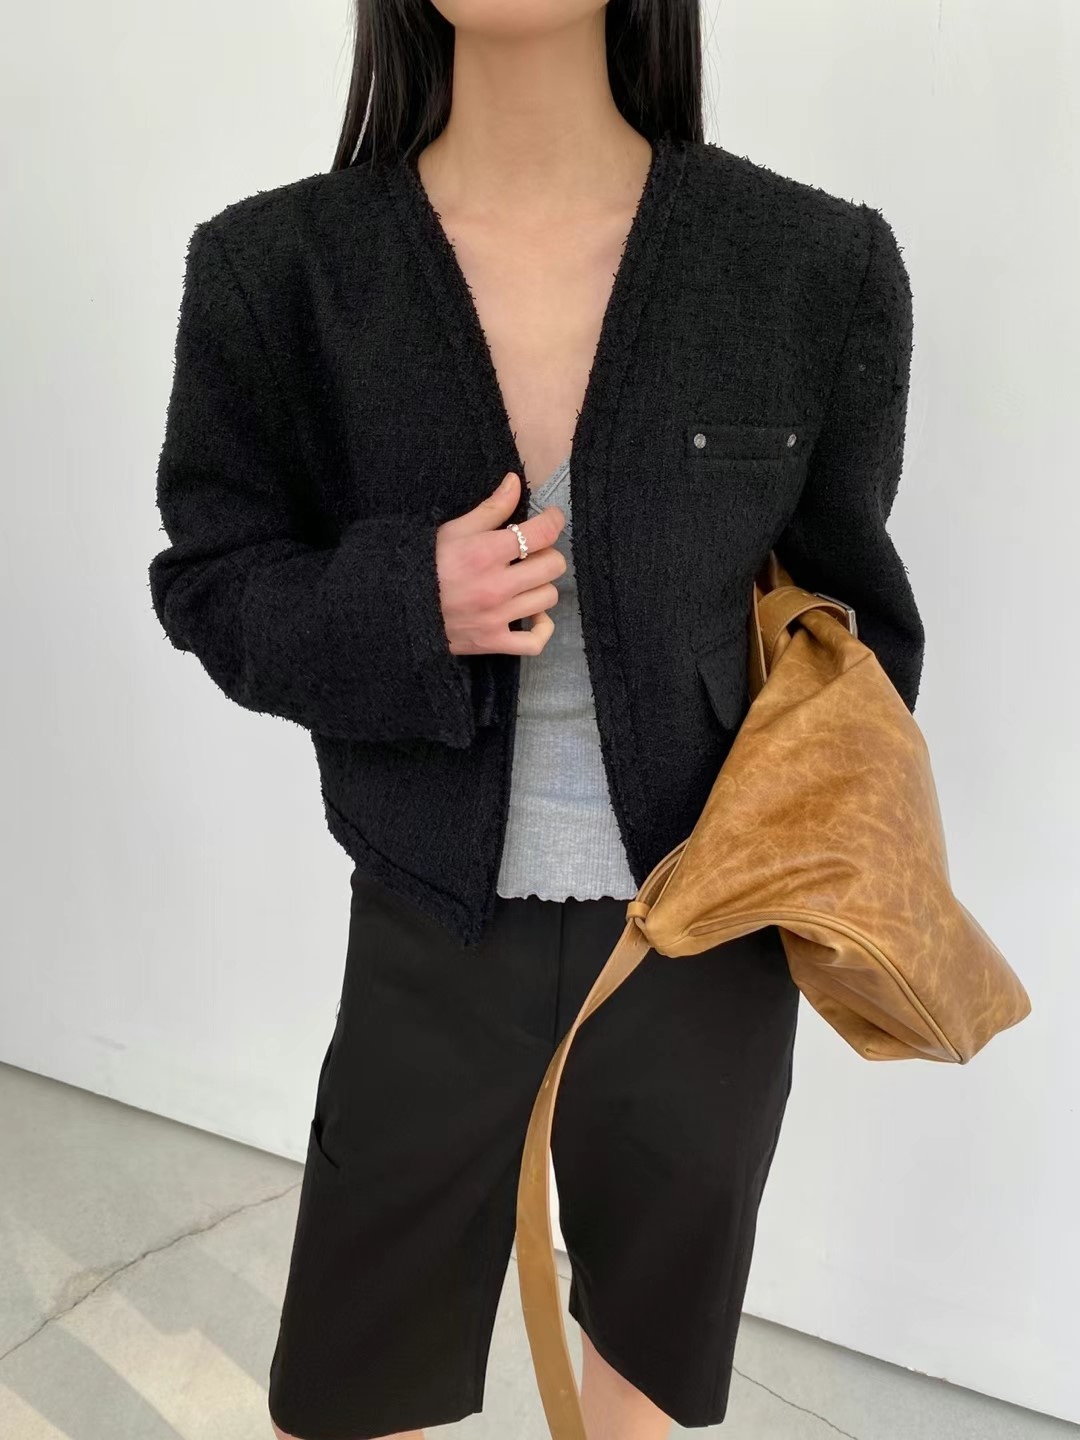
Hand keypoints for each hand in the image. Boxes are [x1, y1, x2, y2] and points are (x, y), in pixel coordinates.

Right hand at [436, 472, 566, 654]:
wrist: (398, 607)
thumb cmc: (425, 564)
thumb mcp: (455, 529)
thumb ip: (491, 507)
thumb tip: (515, 481)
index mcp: (486, 552)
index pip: (543, 533)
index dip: (554, 521)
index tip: (550, 519)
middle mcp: (496, 586)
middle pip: (553, 566)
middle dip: (547, 554)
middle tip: (533, 553)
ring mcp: (496, 617)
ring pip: (548, 598)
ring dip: (541, 587)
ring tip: (526, 582)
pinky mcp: (493, 642)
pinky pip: (535, 642)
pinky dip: (541, 629)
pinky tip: (533, 616)